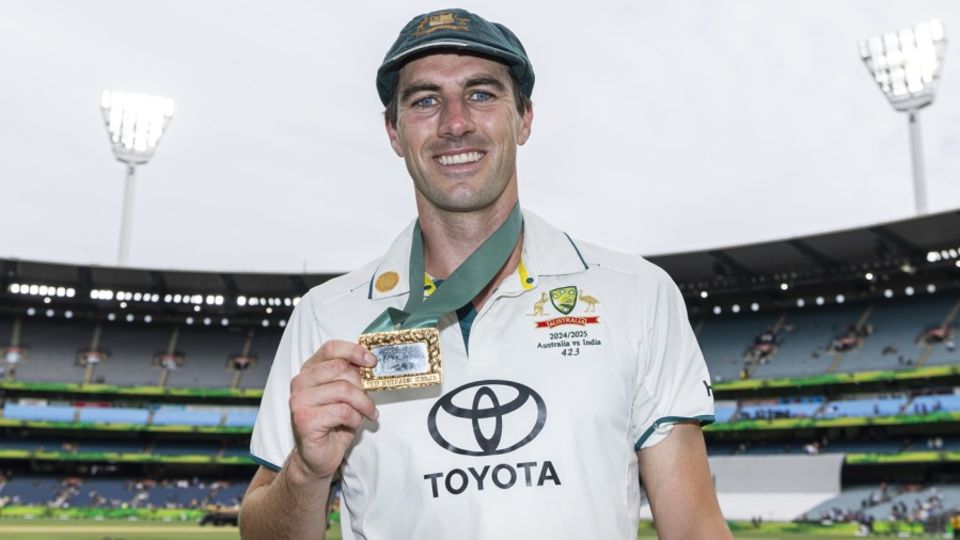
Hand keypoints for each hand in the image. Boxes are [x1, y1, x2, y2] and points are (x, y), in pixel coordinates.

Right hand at [287, 340, 377, 482]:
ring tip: (367, 414)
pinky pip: (342, 411)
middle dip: (363, 385)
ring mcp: (299, 400)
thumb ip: (351, 377)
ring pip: (344, 389)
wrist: (317, 457)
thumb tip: (371, 364)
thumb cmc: (334, 424)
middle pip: (341, 368)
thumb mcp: (345, 395)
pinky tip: (353, 424)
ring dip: (363, 404)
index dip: (354, 351)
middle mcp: (300, 382)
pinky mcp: (304, 419)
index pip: (330, 348)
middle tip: (370, 401)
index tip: (372, 361)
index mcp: (309, 371)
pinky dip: (355, 418)